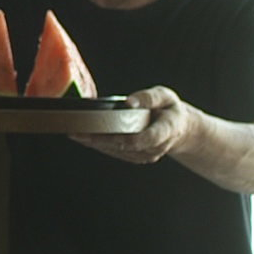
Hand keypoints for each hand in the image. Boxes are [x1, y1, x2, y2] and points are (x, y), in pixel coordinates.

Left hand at [70, 85, 199, 164]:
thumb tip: (131, 101)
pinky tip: (83, 137)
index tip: (103, 128)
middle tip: (76, 130)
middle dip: (99, 138)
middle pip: (124, 145)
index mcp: (166, 130)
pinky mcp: (136, 157)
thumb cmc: (169, 109)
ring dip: (95, 143)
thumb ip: (150, 98)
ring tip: (73, 132)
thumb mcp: (165, 96)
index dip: (125, 135)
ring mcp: (146, 155)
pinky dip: (99, 144)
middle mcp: (156, 147)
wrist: (180, 129)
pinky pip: (115, 152)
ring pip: (117, 151)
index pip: (146, 137)